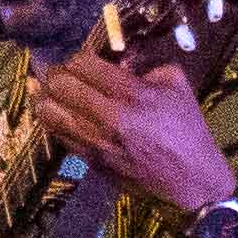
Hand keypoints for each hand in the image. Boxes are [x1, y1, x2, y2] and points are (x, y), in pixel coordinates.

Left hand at [31, 44, 237, 218]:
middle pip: (60, 85)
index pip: (83, 64)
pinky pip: (56, 134)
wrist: (190, 180)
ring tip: (54, 93)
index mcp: (132, 94)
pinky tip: (60, 114)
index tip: (80, 61)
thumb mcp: (176, 85)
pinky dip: (53, 120)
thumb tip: (118, 61)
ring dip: (46, 97)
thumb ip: (146, 66)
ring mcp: (96, 141)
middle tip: (62, 75)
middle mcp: (110, 117)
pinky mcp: (89, 160)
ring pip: (48, 111)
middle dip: (57, 75)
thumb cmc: (187, 129)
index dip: (76, 58)